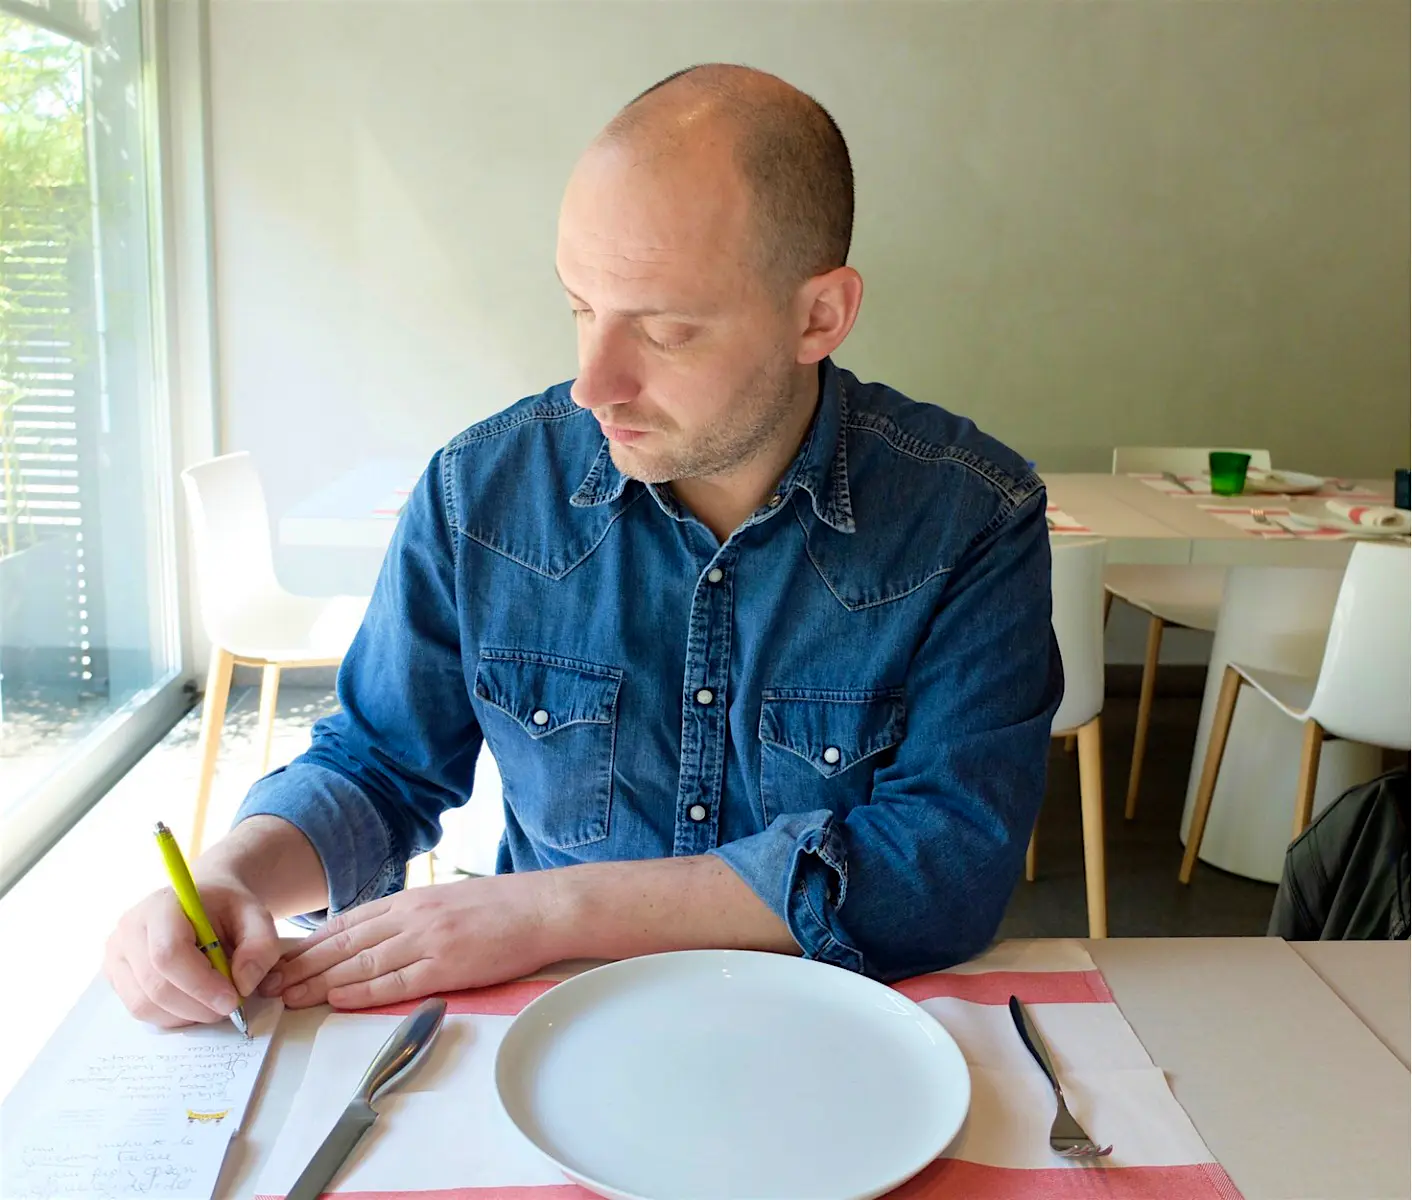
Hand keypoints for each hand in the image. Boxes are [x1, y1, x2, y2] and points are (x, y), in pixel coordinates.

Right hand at [104, 877, 280, 1027]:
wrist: (202, 903)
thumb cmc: (227, 908)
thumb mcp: (256, 915)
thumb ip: (261, 945)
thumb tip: (243, 984)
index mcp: (161, 905)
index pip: (168, 954)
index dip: (201, 984)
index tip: (232, 999)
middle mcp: (129, 929)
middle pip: (156, 986)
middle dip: (198, 1006)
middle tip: (230, 1007)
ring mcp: (116, 954)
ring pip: (145, 1005)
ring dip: (186, 1015)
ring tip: (215, 1002)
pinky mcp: (116, 977)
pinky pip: (140, 1010)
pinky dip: (173, 1016)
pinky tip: (196, 1002)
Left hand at [261, 873, 558, 1009]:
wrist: (542, 907)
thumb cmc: (500, 907)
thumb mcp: (445, 900)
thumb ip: (410, 917)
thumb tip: (375, 937)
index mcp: (411, 900)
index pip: (347, 924)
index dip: (310, 944)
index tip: (281, 960)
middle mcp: (412, 917)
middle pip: (345, 944)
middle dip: (303, 966)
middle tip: (268, 985)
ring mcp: (429, 940)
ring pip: (362, 963)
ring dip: (321, 983)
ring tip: (290, 998)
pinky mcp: (448, 966)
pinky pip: (397, 982)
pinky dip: (363, 991)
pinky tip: (337, 999)